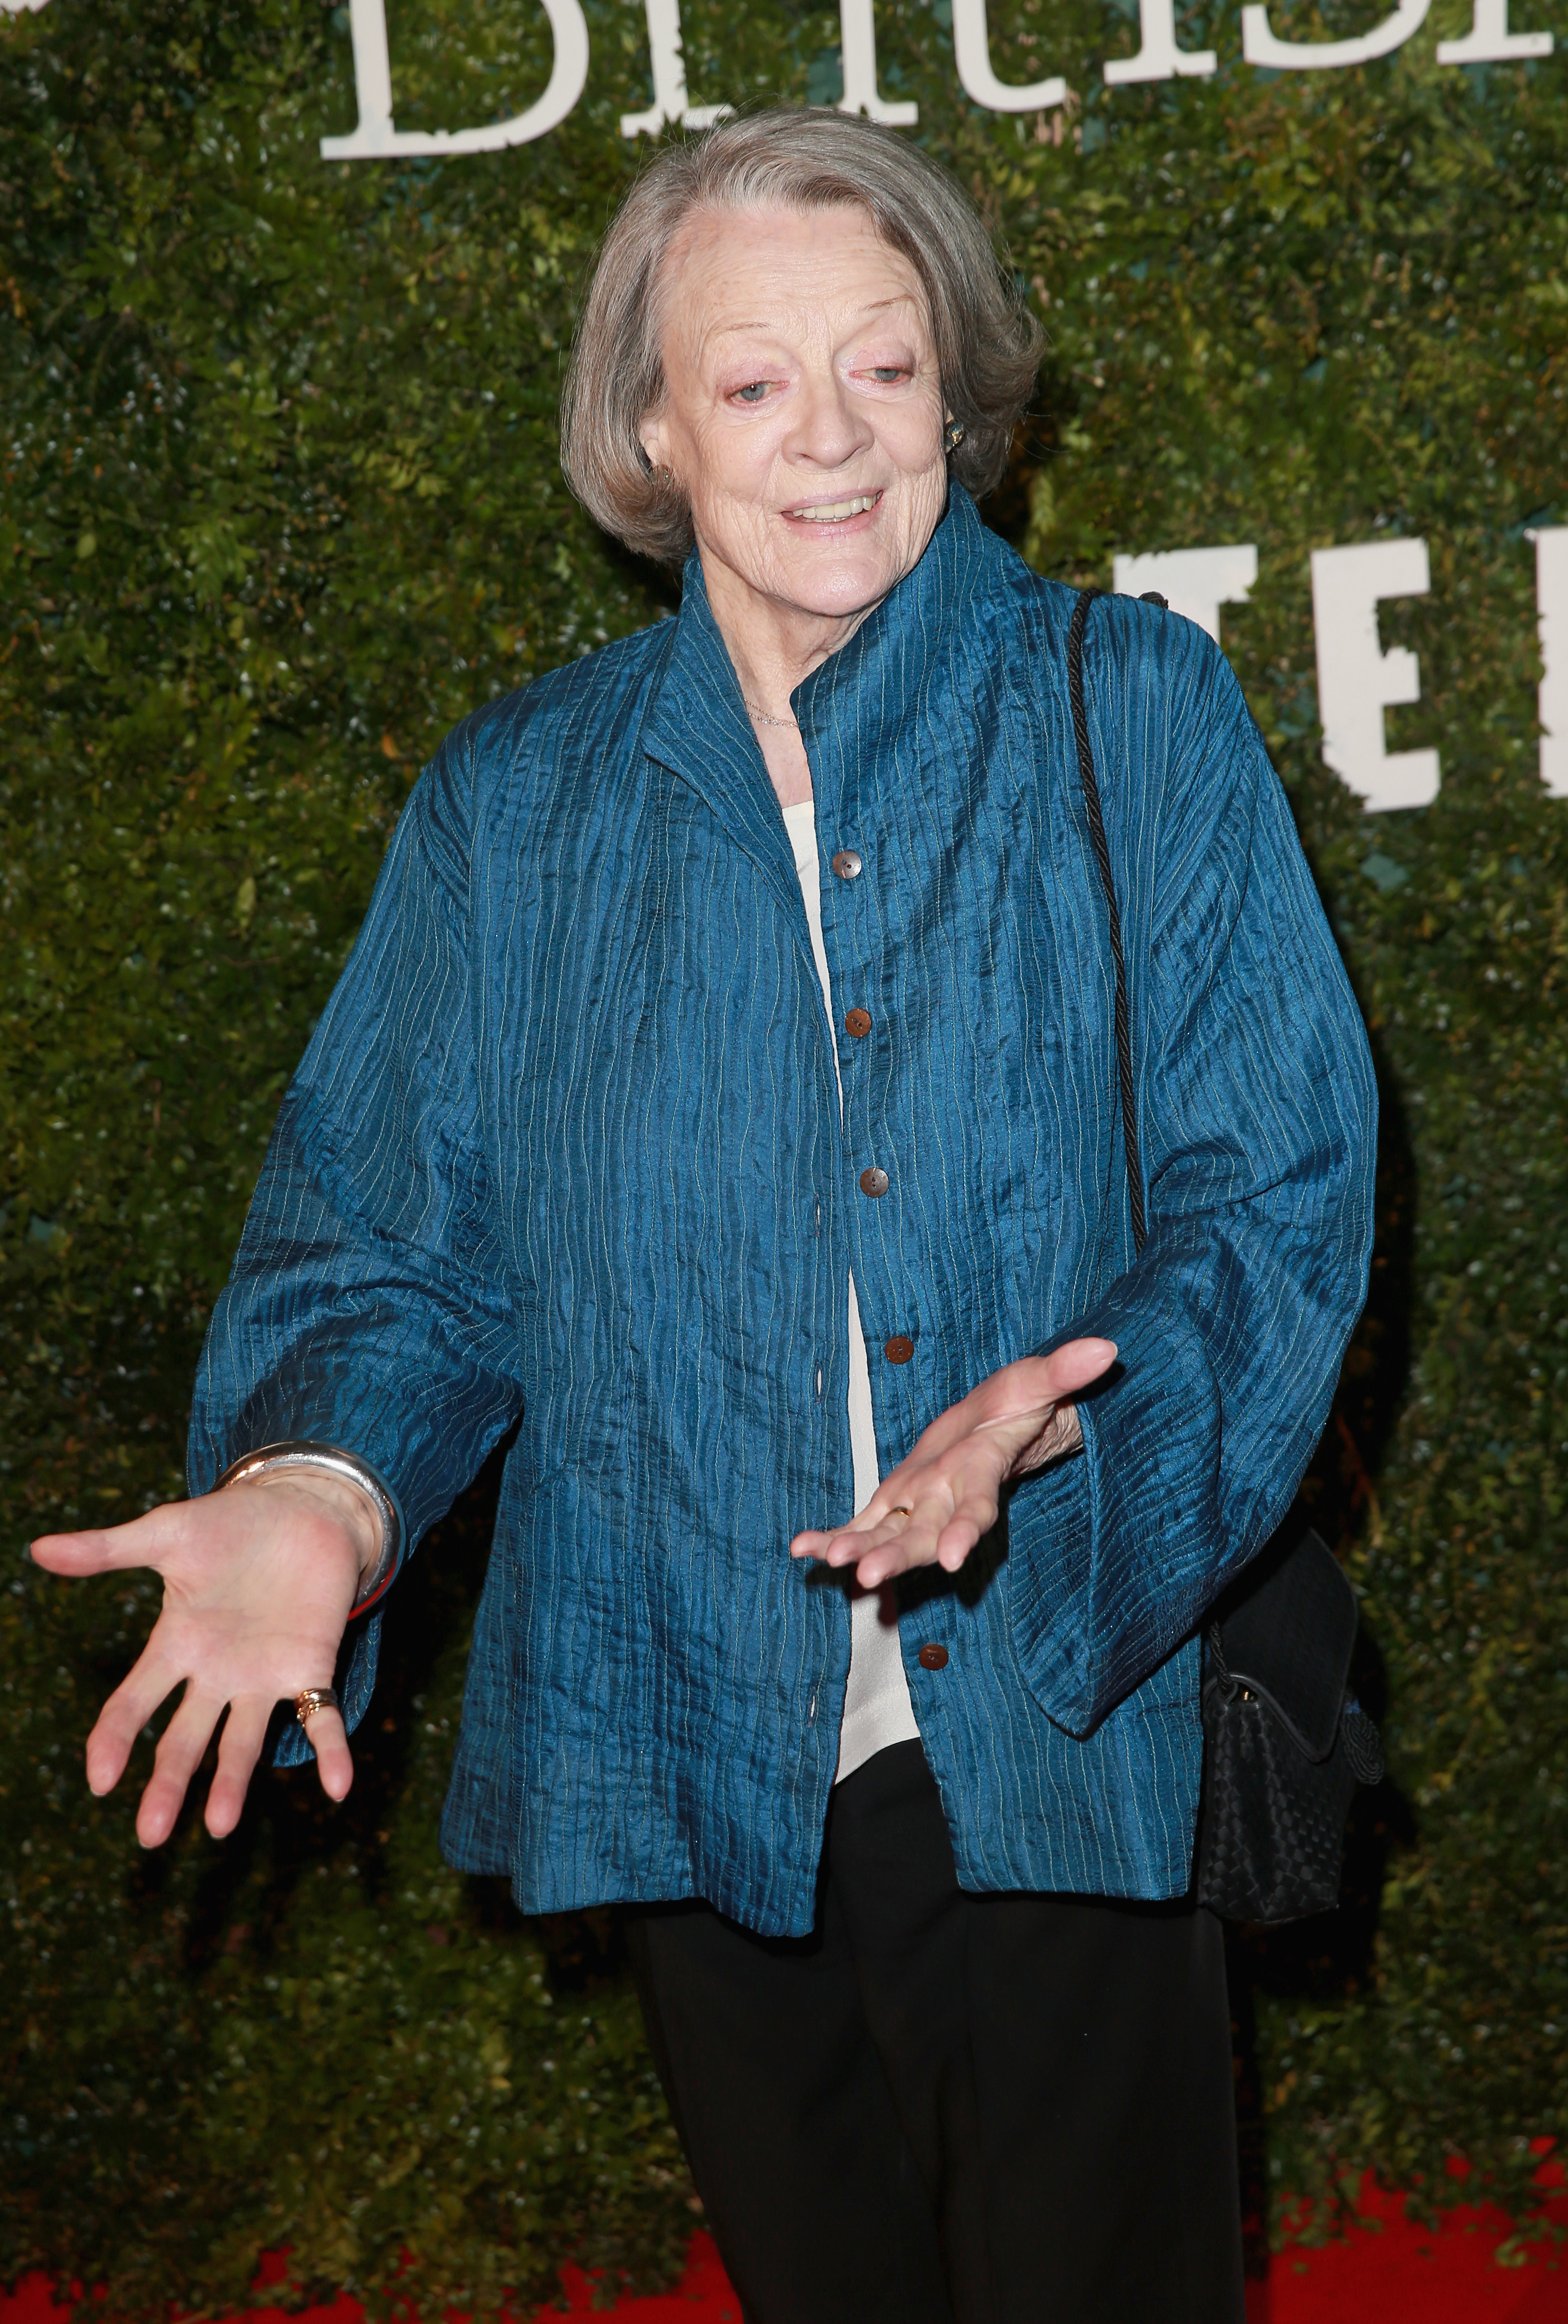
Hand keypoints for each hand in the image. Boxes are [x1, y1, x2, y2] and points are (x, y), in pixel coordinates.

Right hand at [29, 1470, 379, 1845]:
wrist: (303, 1506)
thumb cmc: (231, 1523)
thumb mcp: (166, 1533)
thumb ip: (107, 1550)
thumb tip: (37, 1549)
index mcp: (176, 1646)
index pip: (134, 1704)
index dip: (115, 1740)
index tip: (101, 1779)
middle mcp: (216, 1674)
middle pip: (184, 1739)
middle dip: (168, 1784)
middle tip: (151, 1835)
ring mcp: (264, 1676)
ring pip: (243, 1741)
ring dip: (233, 1783)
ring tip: (220, 1826)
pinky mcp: (311, 1667)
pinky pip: (323, 1717)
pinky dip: (332, 1752)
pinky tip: (340, 1786)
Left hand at [790, 1337, 1116, 1591]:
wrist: (995, 1426)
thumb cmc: (1018, 1403)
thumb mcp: (1040, 1381)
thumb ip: (1064, 1371)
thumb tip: (1107, 1347)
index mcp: (981, 1474)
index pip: (977, 1508)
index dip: (966, 1532)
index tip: (951, 1558)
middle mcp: (947, 1499)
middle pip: (922, 1534)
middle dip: (896, 1556)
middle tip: (867, 1577)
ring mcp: (918, 1505)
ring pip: (887, 1536)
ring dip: (858, 1550)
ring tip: (827, 1561)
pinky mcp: (894, 1503)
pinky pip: (863, 1524)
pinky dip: (834, 1535)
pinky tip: (802, 1548)